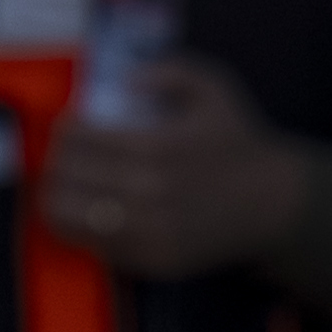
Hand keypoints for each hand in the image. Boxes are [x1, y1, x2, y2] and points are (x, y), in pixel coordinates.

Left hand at [45, 52, 311, 278]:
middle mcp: (145, 192)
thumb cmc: (239, 142)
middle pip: (66, 175)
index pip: (78, 137)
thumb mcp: (214, 88)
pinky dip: (81, 224)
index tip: (74, 124)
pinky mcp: (148, 260)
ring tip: (68, 182)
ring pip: (67, 214)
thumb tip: (126, 82)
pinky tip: (92, 209)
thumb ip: (168, 71)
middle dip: (60, 158)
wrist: (273, 203)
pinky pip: (91, 244)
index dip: (66, 127)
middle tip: (68, 152)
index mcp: (155, 147)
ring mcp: (145, 231)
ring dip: (58, 194)